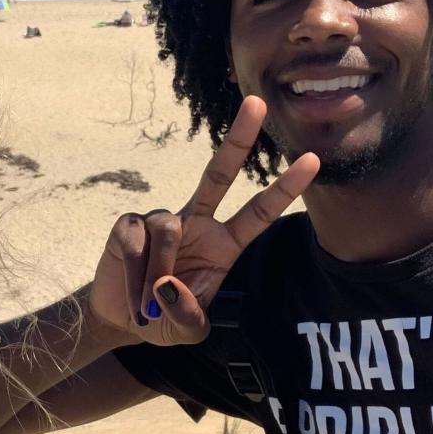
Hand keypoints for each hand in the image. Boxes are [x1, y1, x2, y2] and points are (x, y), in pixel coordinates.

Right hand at [88, 97, 318, 345]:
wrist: (120, 319)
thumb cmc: (163, 319)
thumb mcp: (186, 332)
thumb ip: (188, 317)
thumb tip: (169, 287)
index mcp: (224, 245)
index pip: (258, 212)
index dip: (284, 189)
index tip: (312, 161)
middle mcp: (196, 223)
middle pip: (219, 174)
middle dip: (238, 139)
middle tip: (257, 102)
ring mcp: (161, 220)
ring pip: (167, 227)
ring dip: (158, 272)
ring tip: (148, 304)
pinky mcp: (129, 225)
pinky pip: (135, 240)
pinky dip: (134, 275)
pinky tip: (132, 294)